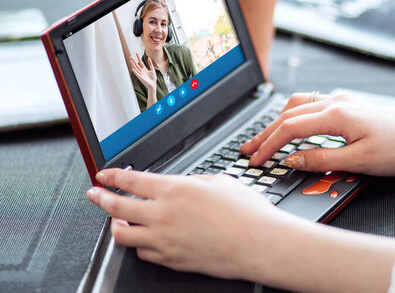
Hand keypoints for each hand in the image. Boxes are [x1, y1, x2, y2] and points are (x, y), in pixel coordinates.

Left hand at [87, 170, 282, 278]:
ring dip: (116, 225)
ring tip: (116, 221)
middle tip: (94, 195)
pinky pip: (143, 252)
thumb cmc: (245, 212)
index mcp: (174, 190)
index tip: (104, 176)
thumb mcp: (218, 181)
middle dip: (100, 199)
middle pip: (116, 207)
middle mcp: (163, 215)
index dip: (112, 177)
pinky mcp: (171, 259)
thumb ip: (190, 182)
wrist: (258, 243)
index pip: (130, 181)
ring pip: (123, 235)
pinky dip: (139, 244)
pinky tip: (144, 239)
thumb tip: (178, 186)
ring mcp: (164, 240)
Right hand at [130, 53, 156, 93]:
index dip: (138, 57)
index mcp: (144, 69)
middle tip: (131, 57)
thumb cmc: (153, 77)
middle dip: (134, 61)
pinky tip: (133, 69)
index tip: (136, 53)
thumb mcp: (152, 69)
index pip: (141, 62)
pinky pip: (137, 74)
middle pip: (137, 65)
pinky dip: (135, 71)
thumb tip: (149, 58)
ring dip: (133, 65)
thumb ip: (150, 64)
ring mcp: (140, 74)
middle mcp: (141, 71)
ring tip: (131, 61)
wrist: (153, 84)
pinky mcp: (140, 77)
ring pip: (136, 68)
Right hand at [240, 93, 394, 175]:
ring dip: (278, 121)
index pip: (290, 128)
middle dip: (266, 133)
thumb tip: (291, 159)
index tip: (256, 160)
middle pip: (289, 114)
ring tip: (264, 138)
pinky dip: (294, 116)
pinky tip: (290, 126)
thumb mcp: (358, 162)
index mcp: (337, 114)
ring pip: (298, 106)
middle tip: (248, 149)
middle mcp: (336, 102)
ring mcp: (342, 101)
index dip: (269, 145)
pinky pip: (312, 105)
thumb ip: (320, 159)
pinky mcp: (348, 105)